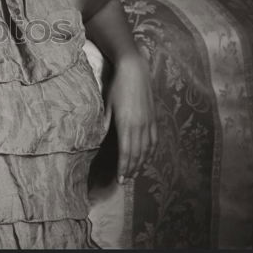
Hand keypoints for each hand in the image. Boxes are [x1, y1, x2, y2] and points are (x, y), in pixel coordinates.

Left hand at [106, 55, 157, 182]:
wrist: (135, 71)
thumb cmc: (116, 87)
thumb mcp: (106, 105)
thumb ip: (104, 123)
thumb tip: (99, 139)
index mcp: (126, 124)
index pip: (126, 152)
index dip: (123, 167)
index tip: (120, 179)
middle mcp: (140, 126)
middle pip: (137, 154)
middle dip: (131, 169)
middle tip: (125, 180)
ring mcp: (148, 122)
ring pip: (147, 148)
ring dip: (141, 162)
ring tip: (134, 173)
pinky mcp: (153, 117)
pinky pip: (154, 139)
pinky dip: (150, 151)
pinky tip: (147, 156)